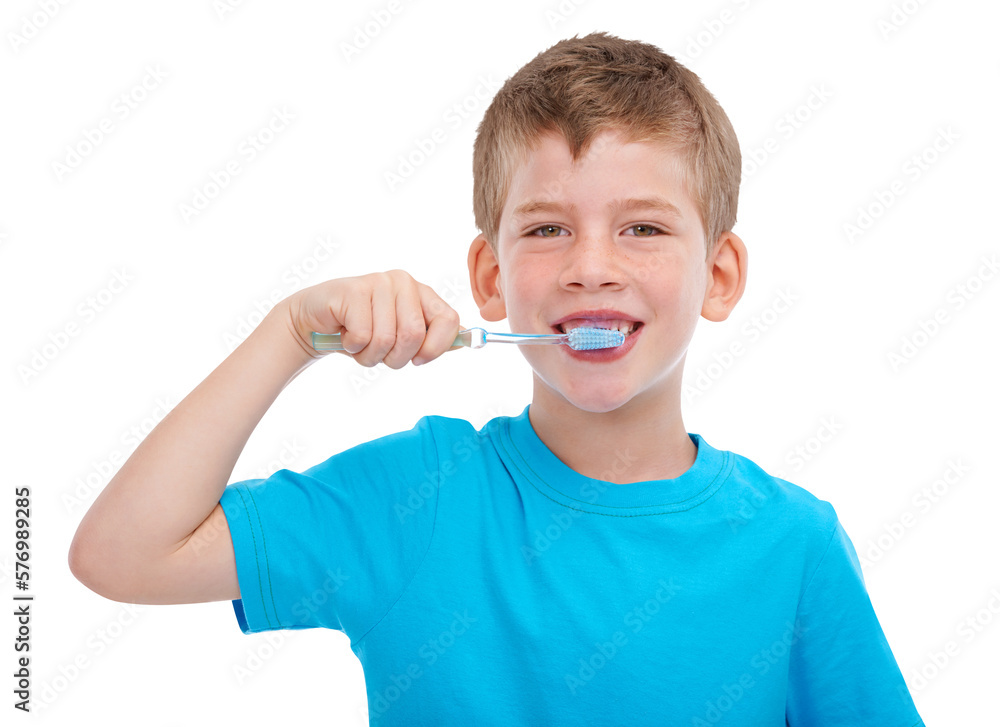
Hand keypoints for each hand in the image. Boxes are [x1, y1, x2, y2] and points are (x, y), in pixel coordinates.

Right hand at [281, 270, 461, 367]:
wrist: (316, 322)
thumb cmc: (362, 331)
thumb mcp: (400, 336)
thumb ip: (432, 337)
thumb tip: (467, 340)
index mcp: (421, 292)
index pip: (449, 320)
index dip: (436, 347)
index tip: (419, 360)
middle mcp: (403, 282)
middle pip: (414, 335)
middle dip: (395, 358)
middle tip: (379, 353)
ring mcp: (378, 283)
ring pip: (387, 339)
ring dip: (370, 355)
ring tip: (359, 343)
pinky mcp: (353, 291)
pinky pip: (363, 336)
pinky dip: (353, 347)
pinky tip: (345, 335)